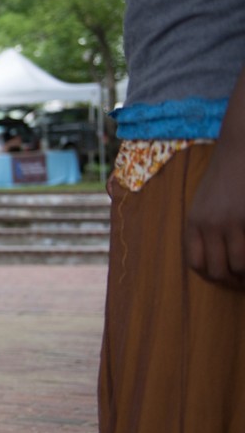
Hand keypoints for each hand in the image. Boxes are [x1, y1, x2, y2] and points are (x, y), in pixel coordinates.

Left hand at [185, 143, 244, 289]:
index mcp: (193, 223)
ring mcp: (232, 222)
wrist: (239, 151)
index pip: (195, 264)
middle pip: (216, 271)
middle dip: (232, 281)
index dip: (210, 276)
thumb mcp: (203, 204)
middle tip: (243, 281)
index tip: (224, 279)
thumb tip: (208, 259)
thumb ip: (203, 229)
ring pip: (239, 265)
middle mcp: (209, 226)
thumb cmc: (223, 178)